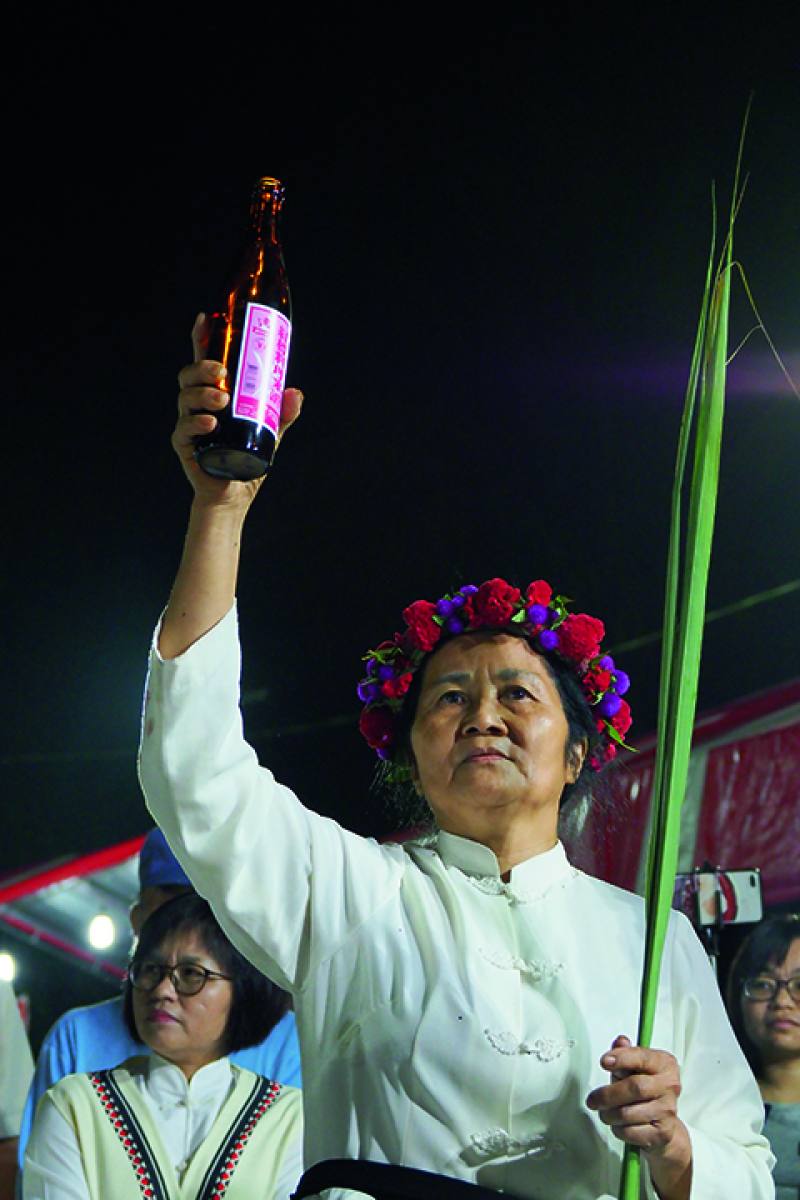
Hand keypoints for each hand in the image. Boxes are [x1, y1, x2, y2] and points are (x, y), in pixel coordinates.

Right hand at [173, 313, 303, 506]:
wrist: (233, 495)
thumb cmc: (247, 460)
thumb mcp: (271, 433)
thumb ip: (282, 414)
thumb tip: (296, 393)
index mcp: (215, 394)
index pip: (204, 361)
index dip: (202, 338)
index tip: (206, 318)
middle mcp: (197, 405)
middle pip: (190, 375)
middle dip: (203, 367)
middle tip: (222, 371)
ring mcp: (189, 424)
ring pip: (185, 398)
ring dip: (202, 393)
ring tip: (222, 398)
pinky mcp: (185, 445)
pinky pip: (183, 430)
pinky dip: (196, 424)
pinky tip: (209, 423)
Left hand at [586, 1035, 691, 1198]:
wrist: (664, 1125)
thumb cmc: (646, 1092)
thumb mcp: (634, 1068)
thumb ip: (625, 1053)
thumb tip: (620, 1041)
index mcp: (665, 1064)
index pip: (642, 1057)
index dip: (621, 1058)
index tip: (604, 1062)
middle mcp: (670, 1086)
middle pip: (635, 1087)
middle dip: (607, 1094)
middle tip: (592, 1099)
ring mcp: (668, 1110)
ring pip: (628, 1113)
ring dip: (609, 1114)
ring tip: (604, 1112)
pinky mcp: (662, 1133)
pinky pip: (630, 1132)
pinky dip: (617, 1129)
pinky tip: (618, 1124)